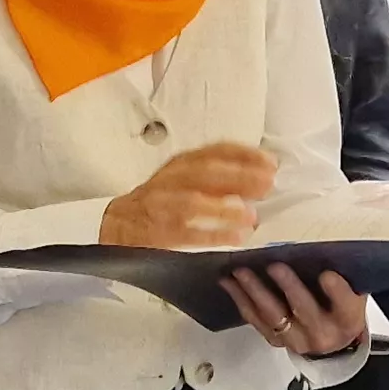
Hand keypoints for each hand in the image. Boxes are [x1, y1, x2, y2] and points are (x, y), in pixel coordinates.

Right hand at [100, 143, 275, 248]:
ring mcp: (160, 204)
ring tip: (251, 216)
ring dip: (224, 209)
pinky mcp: (156, 231)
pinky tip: (235, 237)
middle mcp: (171, 179)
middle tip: (267, 185)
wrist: (118, 223)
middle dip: (238, 177)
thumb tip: (262, 180)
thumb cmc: (161, 202)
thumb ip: (220, 178)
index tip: (270, 162)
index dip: (243, 155)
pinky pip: (184, 233)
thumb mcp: (187, 180)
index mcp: (182, 164)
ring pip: (192, 202)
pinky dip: (211, 236)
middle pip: (205, 172)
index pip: (214, 152)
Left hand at [222, 264, 367, 356]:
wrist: (332, 343)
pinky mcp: (276, 340)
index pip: (346, 306)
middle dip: (288, 287)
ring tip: (241, 271)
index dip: (337, 292)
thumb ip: (345, 274)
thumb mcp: (352, 293)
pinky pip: (255, 320)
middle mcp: (322, 333)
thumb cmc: (340, 309)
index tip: (328, 275)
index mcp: (347, 320)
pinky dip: (241, 300)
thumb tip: (326, 240)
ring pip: (273, 315)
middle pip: (304, 309)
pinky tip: (229, 283)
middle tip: (275, 266)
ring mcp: (297, 339)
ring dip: (255, 291)